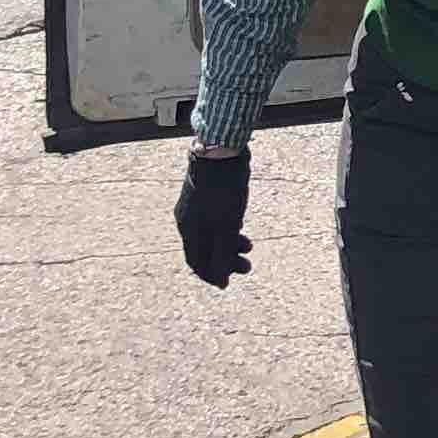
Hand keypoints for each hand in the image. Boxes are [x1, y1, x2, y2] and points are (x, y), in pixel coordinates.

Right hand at [175, 149, 251, 287]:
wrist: (220, 153)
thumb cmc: (222, 191)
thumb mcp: (225, 227)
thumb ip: (222, 253)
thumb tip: (220, 281)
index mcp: (189, 230)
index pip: (196, 262)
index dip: (211, 275)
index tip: (226, 284)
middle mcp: (188, 220)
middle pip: (206, 249)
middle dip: (226, 261)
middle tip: (247, 266)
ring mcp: (196, 207)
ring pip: (212, 233)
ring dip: (230, 244)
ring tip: (249, 246)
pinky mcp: (206, 195)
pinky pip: (215, 219)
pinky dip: (227, 228)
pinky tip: (239, 226)